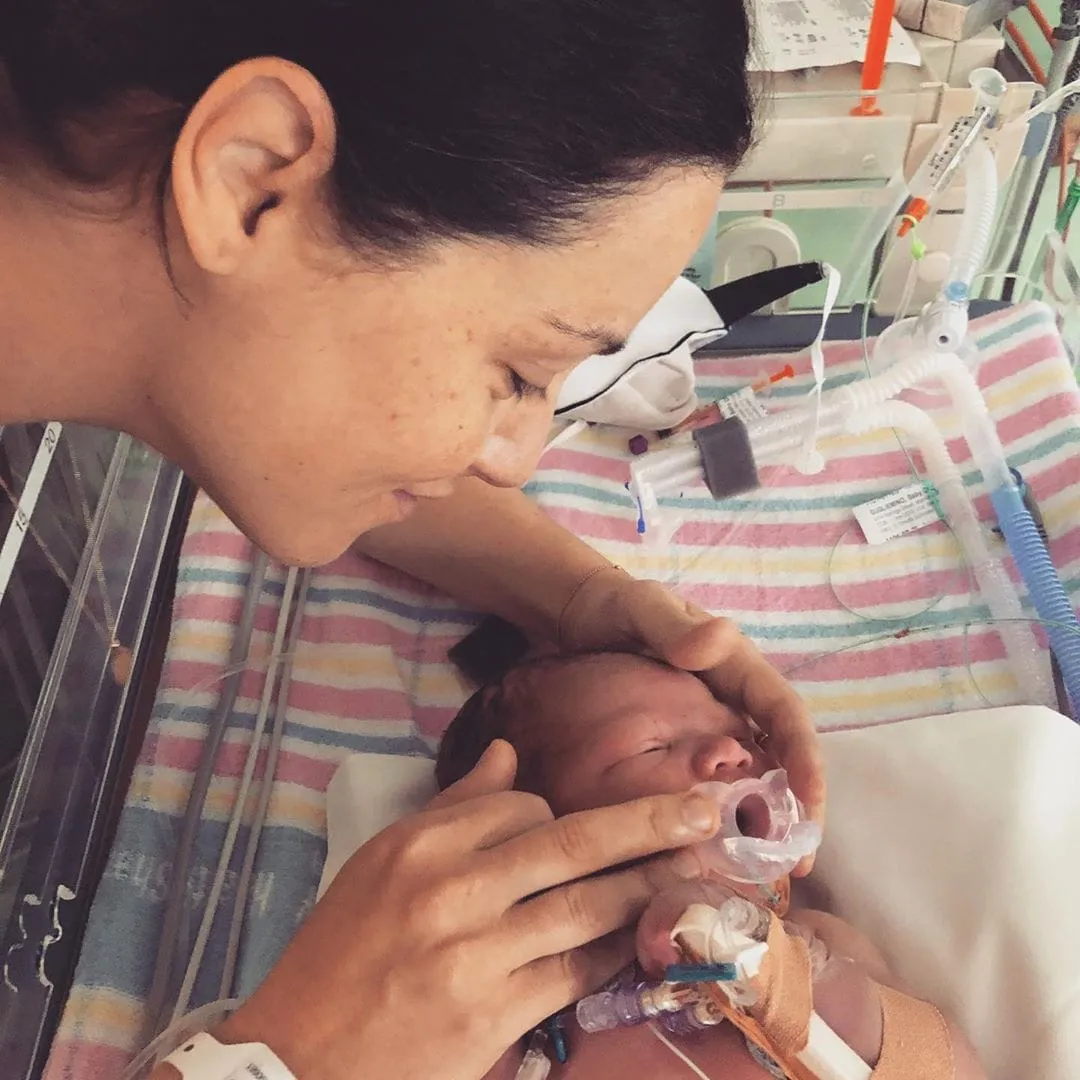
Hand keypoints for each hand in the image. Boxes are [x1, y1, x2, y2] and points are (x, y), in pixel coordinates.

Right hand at [214, 741, 719, 1079]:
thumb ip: (452, 808)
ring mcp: (473, 951)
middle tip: (702, 810)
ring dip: (646, 886)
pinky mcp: (490, 1014)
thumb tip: (507, 754)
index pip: (517, 805)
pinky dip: (614, 951)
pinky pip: (572, 971)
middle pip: (567, 842)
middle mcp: (449, 886)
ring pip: (582, 905)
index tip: (588, 828)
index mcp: (418, 842)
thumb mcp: (382, 864)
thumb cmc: (338, 955)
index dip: (559, 813)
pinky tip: (646, 937)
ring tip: (696, 868)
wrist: (295, 1057)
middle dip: (645, 823)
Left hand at [560, 567, 823, 871]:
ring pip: (755, 775)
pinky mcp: (683, 742)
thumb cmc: (610, 608)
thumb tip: (721, 638)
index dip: (805, 759)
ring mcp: (710, 721)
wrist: (570, 616)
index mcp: (736, 666)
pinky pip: (716, 782)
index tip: (810, 805)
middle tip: (798, 864)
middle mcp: (733, 698)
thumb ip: (674, 626)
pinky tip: (716, 855)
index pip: (785, 714)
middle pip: (782, 755)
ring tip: (770, 876)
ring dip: (766, 822)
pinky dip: (724, 817)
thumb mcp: (639, 608)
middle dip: (797, 808)